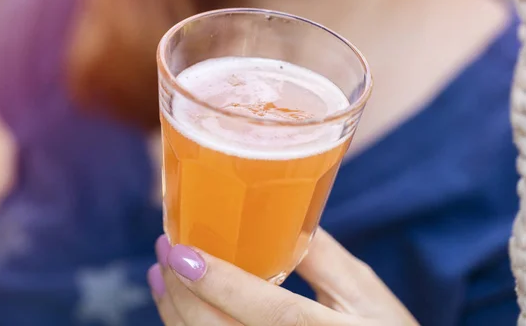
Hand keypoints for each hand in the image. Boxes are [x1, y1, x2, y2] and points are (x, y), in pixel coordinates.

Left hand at [148, 229, 417, 324]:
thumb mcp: (363, 290)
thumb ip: (321, 254)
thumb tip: (278, 209)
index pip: (274, 313)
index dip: (223, 285)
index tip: (182, 252)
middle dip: (184, 295)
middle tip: (165, 250)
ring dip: (176, 315)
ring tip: (161, 276)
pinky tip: (178, 307)